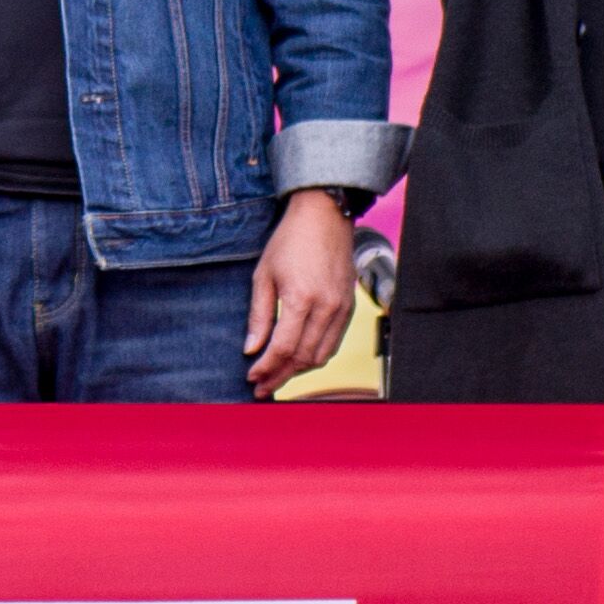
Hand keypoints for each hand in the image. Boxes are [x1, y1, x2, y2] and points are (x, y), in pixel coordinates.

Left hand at [244, 194, 358, 395]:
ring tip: (277, 376)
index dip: (267, 367)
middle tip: (262, 386)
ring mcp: (342, 309)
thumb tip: (252, 349)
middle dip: (281, 376)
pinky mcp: (350, 308)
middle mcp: (326, 308)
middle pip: (304, 358)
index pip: (283, 347)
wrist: (324, 217)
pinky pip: (334, 343)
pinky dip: (316, 356)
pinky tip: (299, 359)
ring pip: (322, 355)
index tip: (252, 377)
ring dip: (298, 370)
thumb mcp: (263, 274)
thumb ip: (259, 315)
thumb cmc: (289, 241)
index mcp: (301, 298)